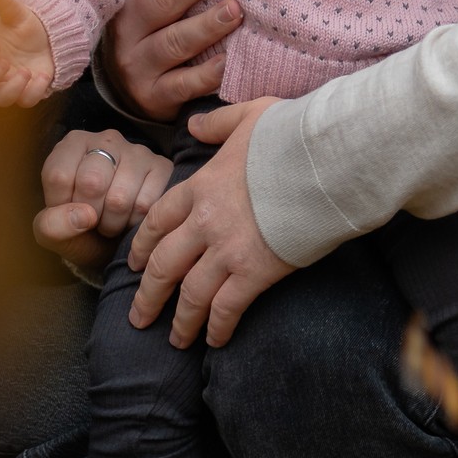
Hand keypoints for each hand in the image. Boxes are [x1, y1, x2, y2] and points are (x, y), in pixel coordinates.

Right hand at [0, 0, 56, 106]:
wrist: (48, 41)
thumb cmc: (25, 28)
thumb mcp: (18, 14)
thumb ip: (6, 5)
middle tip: (5, 63)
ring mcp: (9, 83)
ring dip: (10, 89)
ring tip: (25, 72)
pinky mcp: (27, 92)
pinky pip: (25, 101)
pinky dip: (33, 91)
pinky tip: (43, 76)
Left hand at [34, 126, 174, 270]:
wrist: (113, 241)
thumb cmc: (80, 228)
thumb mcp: (52, 231)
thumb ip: (51, 224)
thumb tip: (84, 216)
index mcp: (72, 145)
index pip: (58, 175)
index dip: (62, 206)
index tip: (69, 212)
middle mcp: (106, 139)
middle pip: (91, 182)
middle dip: (90, 215)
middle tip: (93, 220)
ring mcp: (137, 151)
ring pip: (120, 198)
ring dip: (113, 224)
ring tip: (112, 221)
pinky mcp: (162, 168)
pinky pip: (147, 205)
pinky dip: (136, 224)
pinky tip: (132, 219)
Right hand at [99, 0, 241, 120]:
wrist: (128, 91)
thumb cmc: (150, 30)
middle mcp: (129, 27)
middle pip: (161, 0)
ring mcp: (139, 63)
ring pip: (174, 42)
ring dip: (206, 26)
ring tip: (235, 10)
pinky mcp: (155, 96)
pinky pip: (183, 85)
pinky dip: (206, 75)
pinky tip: (227, 62)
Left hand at [127, 98, 290, 346]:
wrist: (324, 160)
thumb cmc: (291, 134)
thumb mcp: (248, 116)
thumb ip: (217, 124)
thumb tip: (194, 125)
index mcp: (200, 186)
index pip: (158, 220)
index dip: (142, 246)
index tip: (133, 264)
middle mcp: (204, 221)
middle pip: (163, 265)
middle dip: (148, 295)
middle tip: (138, 317)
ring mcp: (226, 249)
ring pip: (190, 294)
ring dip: (180, 321)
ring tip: (174, 341)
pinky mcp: (254, 272)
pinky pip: (226, 308)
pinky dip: (217, 328)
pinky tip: (215, 342)